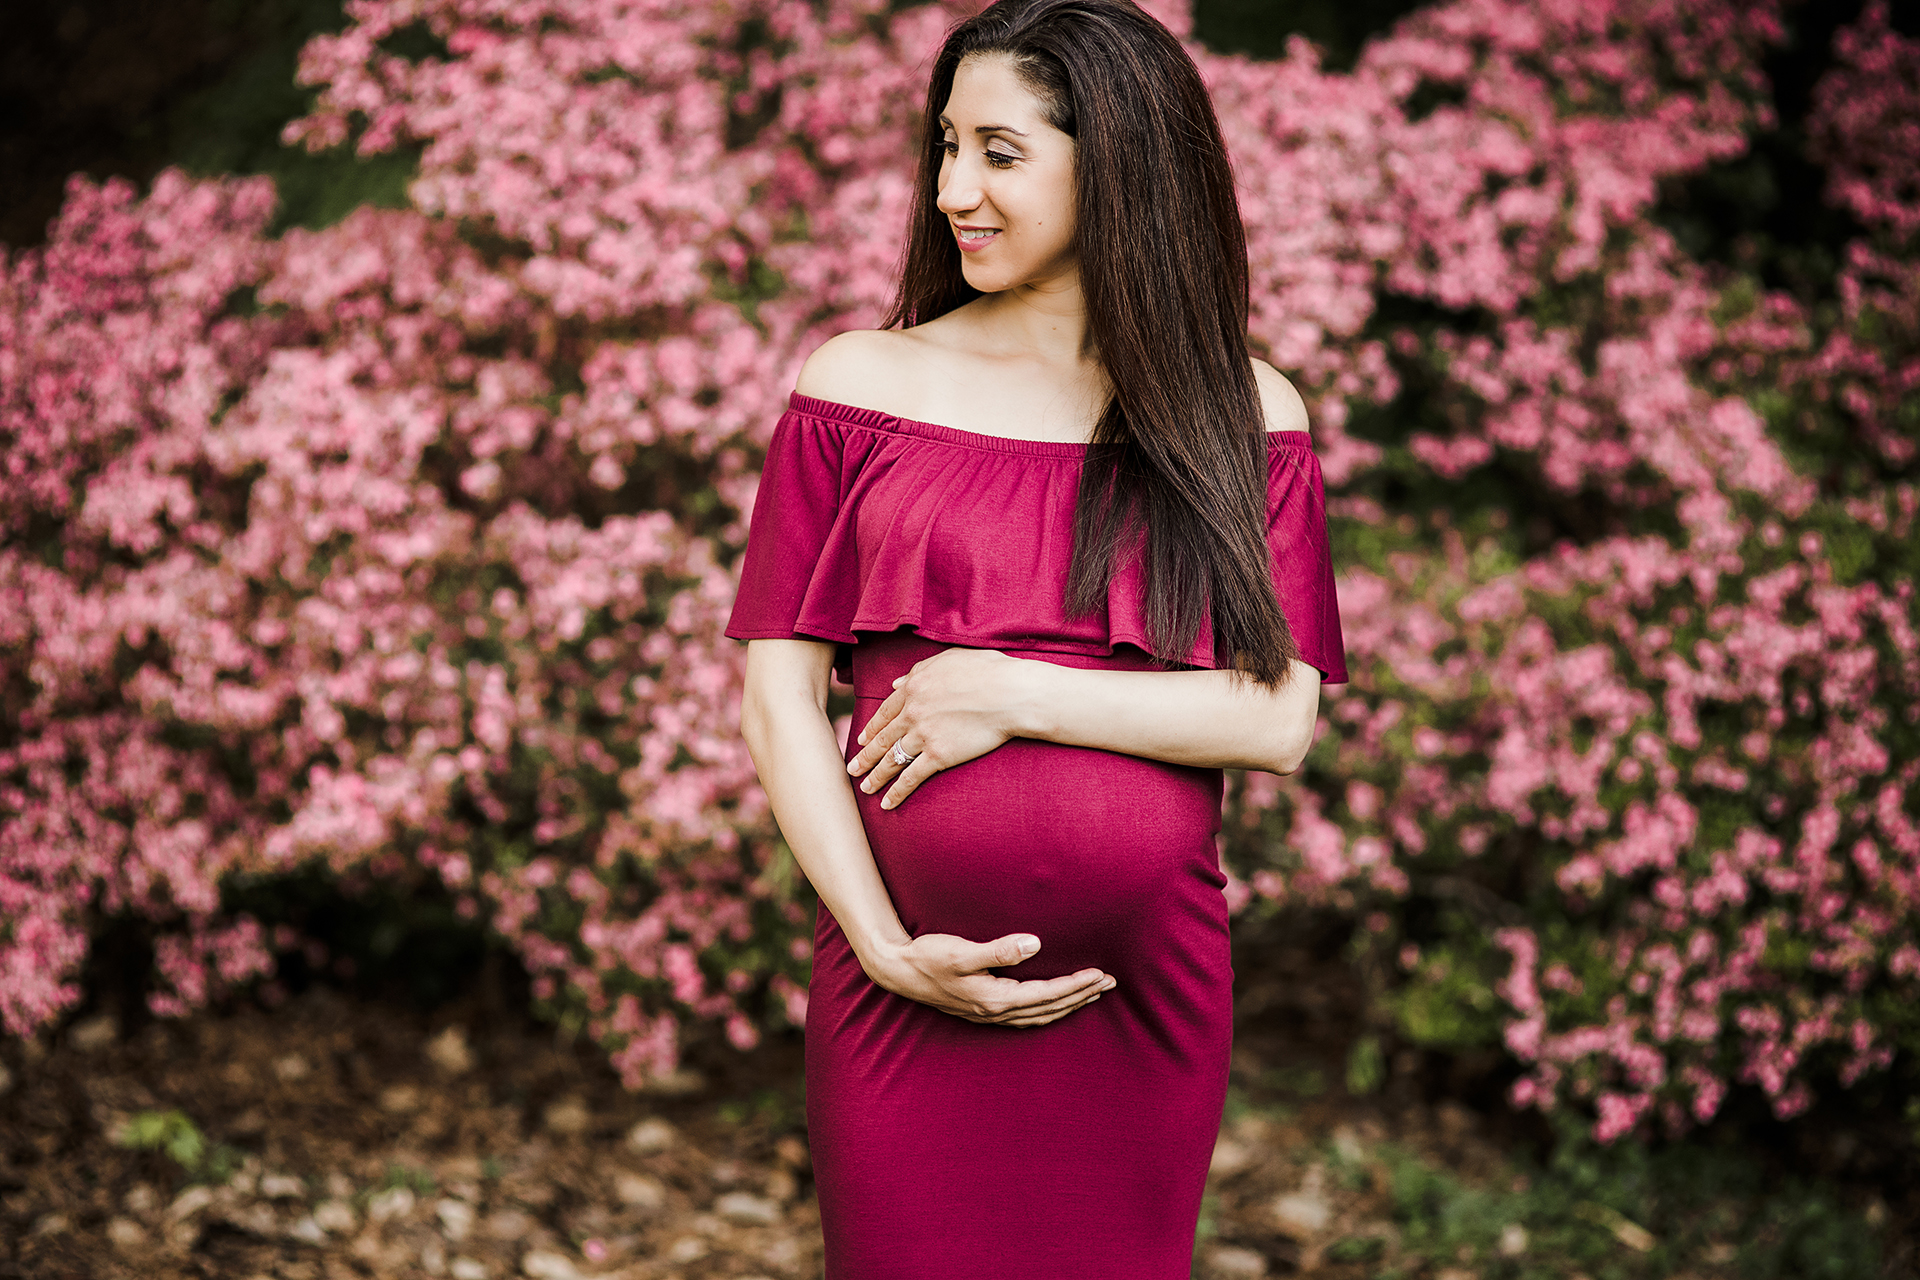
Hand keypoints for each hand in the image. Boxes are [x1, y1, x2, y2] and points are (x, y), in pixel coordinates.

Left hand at [846, 648, 1034, 808]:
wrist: (1010, 693)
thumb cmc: (988, 671)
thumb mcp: (948, 659)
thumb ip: (918, 670)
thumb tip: (897, 682)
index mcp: (913, 687)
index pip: (886, 712)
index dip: (872, 728)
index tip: (862, 740)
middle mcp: (912, 712)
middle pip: (882, 739)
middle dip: (864, 756)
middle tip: (851, 769)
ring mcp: (923, 734)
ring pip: (891, 760)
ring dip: (875, 777)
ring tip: (864, 789)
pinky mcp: (938, 756)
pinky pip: (911, 777)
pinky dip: (897, 792)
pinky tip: (887, 803)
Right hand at [863, 932, 1114, 1026]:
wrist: (897, 970)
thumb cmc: (928, 957)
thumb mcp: (961, 951)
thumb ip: (999, 950)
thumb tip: (1035, 944)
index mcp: (996, 999)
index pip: (1048, 994)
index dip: (1076, 985)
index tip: (1101, 974)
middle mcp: (995, 1012)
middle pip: (1049, 1008)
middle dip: (1081, 996)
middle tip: (1109, 984)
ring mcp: (988, 1015)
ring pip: (1039, 1015)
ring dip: (1067, 1005)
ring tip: (1090, 993)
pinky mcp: (981, 1011)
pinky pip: (1026, 1016)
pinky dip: (1046, 1011)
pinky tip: (1052, 1004)